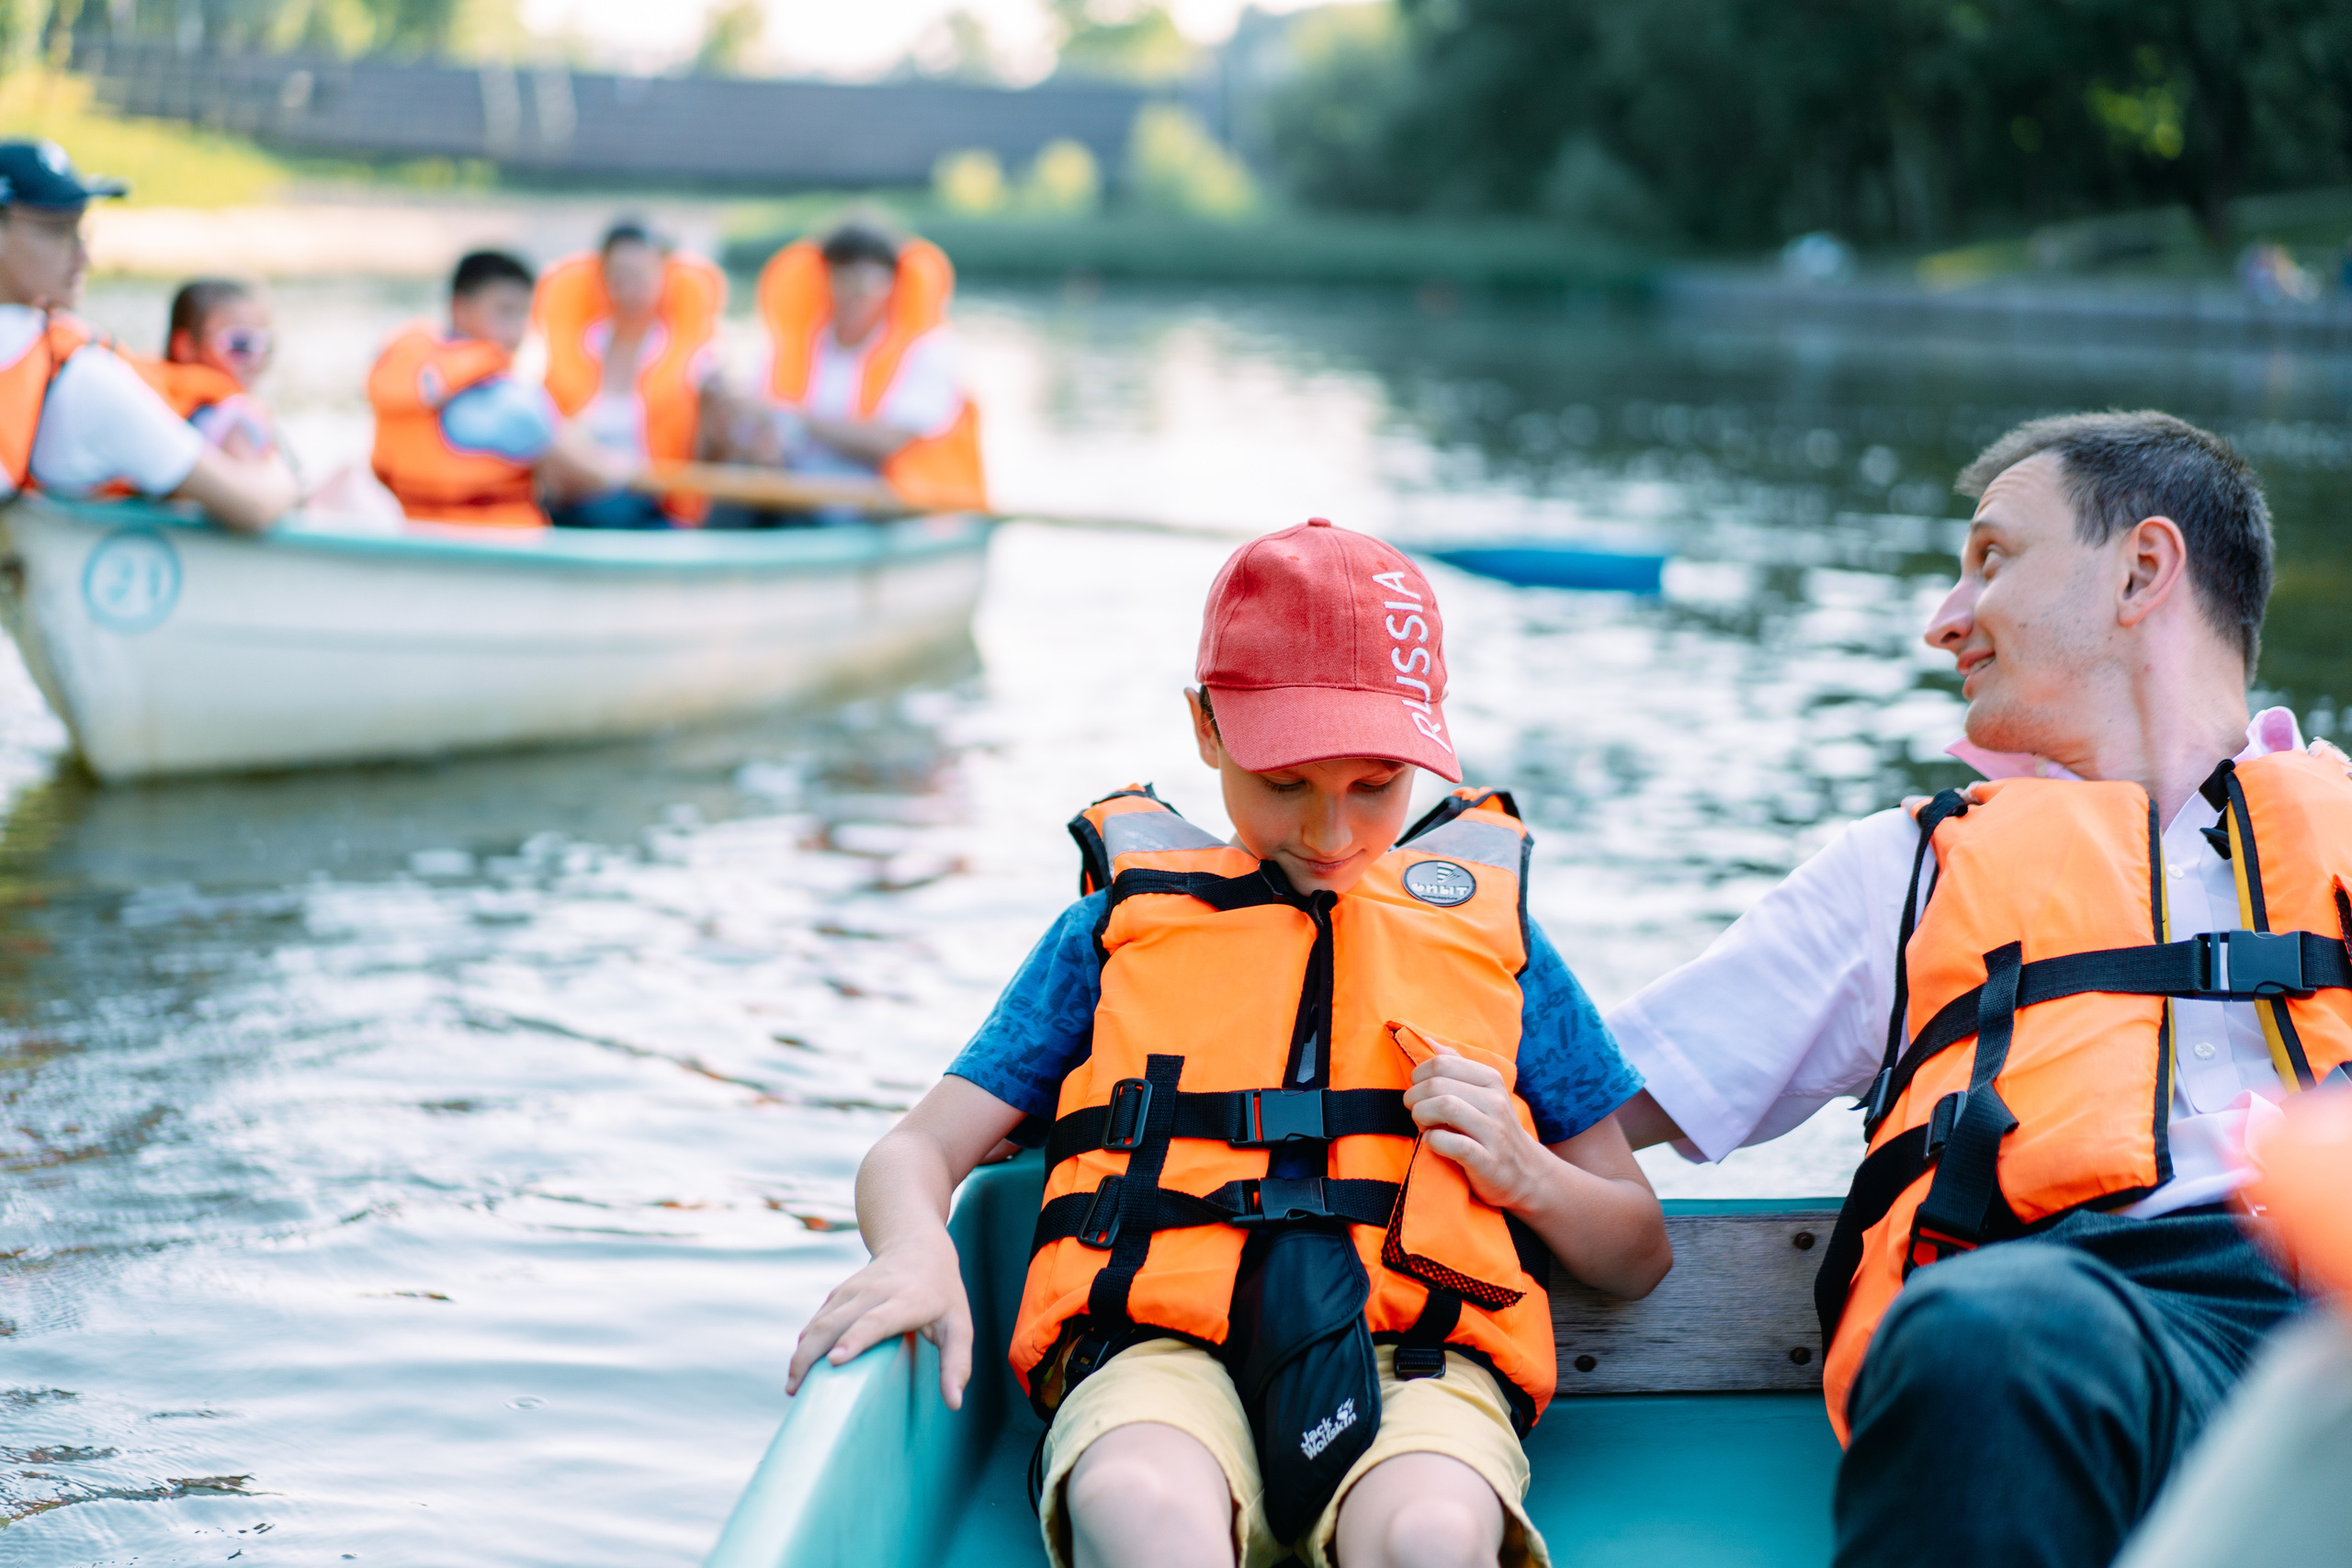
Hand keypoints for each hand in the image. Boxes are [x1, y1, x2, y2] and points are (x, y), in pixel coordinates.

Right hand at [786, 1228, 974, 1408]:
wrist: (916, 1243)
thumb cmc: (943, 1292)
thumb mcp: (959, 1325)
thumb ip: (957, 1363)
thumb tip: (954, 1403)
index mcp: (908, 1299)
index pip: (877, 1320)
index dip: (855, 1340)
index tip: (835, 1361)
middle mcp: (876, 1291)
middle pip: (837, 1322)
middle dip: (812, 1354)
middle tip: (796, 1389)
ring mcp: (854, 1289)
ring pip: (821, 1321)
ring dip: (802, 1352)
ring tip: (792, 1386)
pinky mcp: (840, 1292)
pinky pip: (817, 1319)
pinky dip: (805, 1342)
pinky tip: (799, 1367)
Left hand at [1402, 1045, 1555, 1214]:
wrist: (1527, 1174)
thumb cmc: (1493, 1130)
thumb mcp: (1482, 1094)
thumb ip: (1457, 1067)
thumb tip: (1429, 1042)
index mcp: (1491, 1080)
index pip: (1442, 1063)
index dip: (1419, 1076)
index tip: (1419, 1093)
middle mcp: (1496, 1102)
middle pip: (1438, 1084)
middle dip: (1414, 1098)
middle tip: (1415, 1112)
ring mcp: (1494, 1132)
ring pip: (1445, 1106)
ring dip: (1421, 1116)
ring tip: (1423, 1126)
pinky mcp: (1488, 1161)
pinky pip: (1452, 1143)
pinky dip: (1433, 1141)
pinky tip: (1433, 1143)